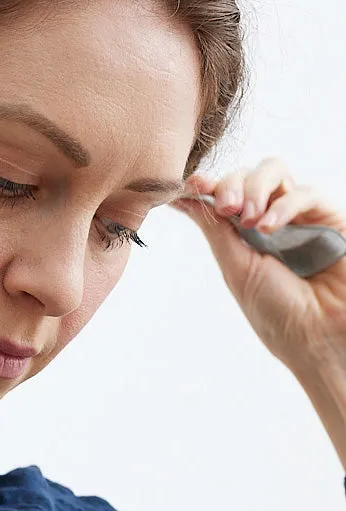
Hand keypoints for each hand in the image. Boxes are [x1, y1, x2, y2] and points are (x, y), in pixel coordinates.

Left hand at [170, 158, 345, 372]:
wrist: (319, 339)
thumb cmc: (279, 314)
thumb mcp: (236, 267)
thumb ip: (214, 228)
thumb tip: (180, 197)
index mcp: (247, 234)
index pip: (226, 191)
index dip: (207, 184)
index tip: (190, 186)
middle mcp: (274, 219)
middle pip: (248, 174)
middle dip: (230, 184)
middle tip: (225, 208)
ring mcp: (302, 216)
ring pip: (275, 170)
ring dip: (254, 187)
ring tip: (247, 217)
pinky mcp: (331, 218)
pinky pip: (306, 192)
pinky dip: (283, 204)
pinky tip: (269, 227)